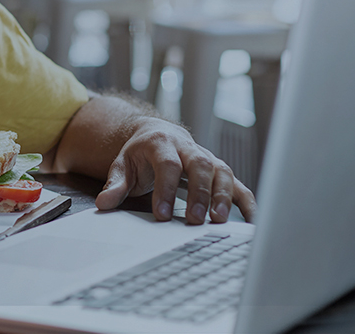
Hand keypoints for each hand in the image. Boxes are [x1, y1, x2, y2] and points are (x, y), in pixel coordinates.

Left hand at [94, 118, 255, 223]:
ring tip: (218, 220)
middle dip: (199, 193)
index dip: (165, 189)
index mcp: (160, 142)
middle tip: (195, 220)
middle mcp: (187, 147)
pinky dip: (246, 201)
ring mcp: (206, 157)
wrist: (156, 134)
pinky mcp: (219, 170)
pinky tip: (250, 220)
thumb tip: (104, 203)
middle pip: (199, 165)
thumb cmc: (140, 154)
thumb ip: (115, 184)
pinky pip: (238, 183)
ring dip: (223, 196)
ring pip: (221, 171)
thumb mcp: (123, 165)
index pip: (166, 164)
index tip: (162, 215)